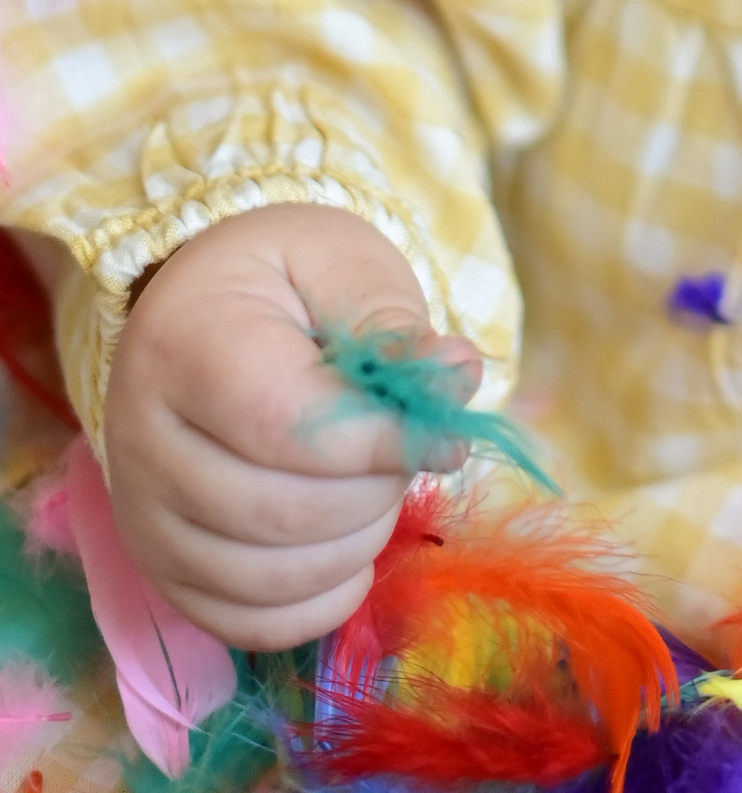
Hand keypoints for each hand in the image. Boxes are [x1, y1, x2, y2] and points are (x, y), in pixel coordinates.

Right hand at [100, 203, 477, 647]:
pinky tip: (352, 555)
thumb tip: (454, 383)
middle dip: (375, 492)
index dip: (382, 442)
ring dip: (354, 546)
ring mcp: (142, 513)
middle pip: (279, 512)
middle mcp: (142, 438)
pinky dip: (316, 605)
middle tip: (408, 450)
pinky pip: (242, 623)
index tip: (447, 431)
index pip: (287, 425)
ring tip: (378, 487)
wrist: (205, 307)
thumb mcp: (342, 264)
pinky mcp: (158, 566)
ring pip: (264, 578)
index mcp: (187, 343)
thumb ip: (395, 326)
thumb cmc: (284, 279)